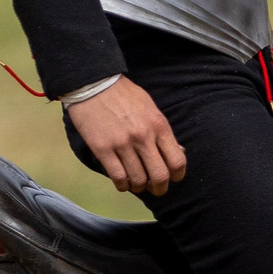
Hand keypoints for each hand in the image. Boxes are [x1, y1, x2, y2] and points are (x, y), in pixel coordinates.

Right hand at [68, 79, 187, 195]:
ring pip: (138, 180)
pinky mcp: (102, 149)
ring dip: (139, 187)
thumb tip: (178, 151)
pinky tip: (122, 181)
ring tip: (136, 183)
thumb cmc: (124, 95)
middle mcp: (143, 136)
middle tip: (155, 189)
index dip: (177, 175)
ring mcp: (122, 144)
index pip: (177, 161)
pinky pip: (118, 177)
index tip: (172, 178)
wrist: (94, 84)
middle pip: (160, 176)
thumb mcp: (151, 107)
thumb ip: (163, 131)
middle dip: (160, 188)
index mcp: (159, 125)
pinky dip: (122, 185)